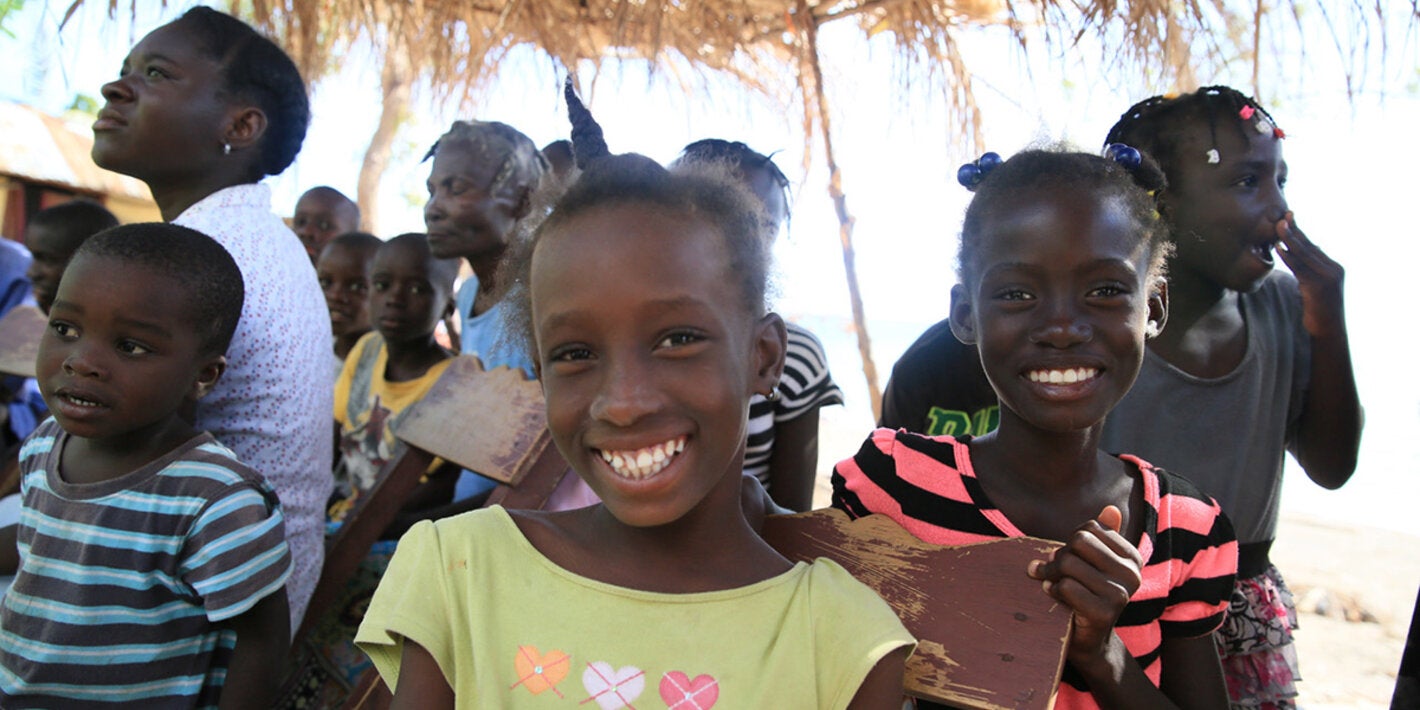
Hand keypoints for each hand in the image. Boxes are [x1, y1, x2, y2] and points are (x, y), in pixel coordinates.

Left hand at [1027, 506, 1142, 665]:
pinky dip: (1053, 589)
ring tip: (1051, 582)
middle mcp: (1132, 574)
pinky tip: (1055, 596)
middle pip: (1078, 541)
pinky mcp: (1103, 612)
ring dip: (1051, 573)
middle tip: (1053, 569)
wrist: (1088, 640)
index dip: (1072, 540)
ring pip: (1068, 563)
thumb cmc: (1087, 594)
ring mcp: (1119, 594)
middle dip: (1060, 555)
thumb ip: (1104, 536)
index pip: (1090, 527)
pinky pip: (1065, 586)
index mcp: (1133, 557)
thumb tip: (1111, 508)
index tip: (1071, 557)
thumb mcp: (1096, 563)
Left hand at [1275, 211, 1345, 336]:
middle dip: (1295, 230)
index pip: (1313, 246)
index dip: (1300, 232)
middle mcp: (1333, 269)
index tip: (1289, 217)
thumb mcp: (1312, 288)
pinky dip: (1290, 257)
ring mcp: (1328, 278)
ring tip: (1279, 226)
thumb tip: (1296, 261)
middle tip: (1283, 216)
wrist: (1328, 331)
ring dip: (1291, 239)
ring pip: (1306, 255)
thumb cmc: (1318, 311)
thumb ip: (1307, 274)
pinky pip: (1301, 269)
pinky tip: (1280, 248)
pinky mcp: (1320, 287)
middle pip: (1310, 246)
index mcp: (1333, 267)